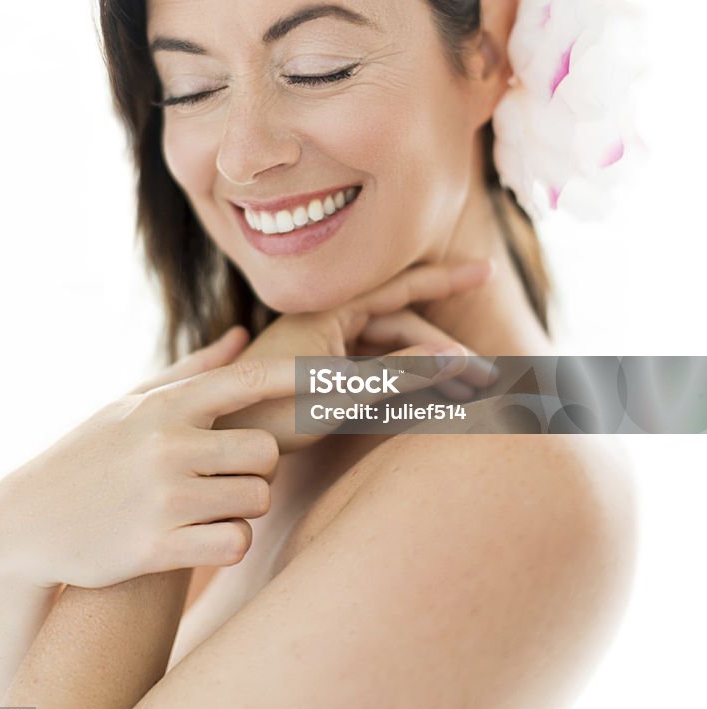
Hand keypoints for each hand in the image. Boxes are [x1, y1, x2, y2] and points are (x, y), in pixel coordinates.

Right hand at [0, 326, 284, 589]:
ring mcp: (163, 497)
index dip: (301, 378)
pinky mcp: (157, 547)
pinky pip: (235, 542)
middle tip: (233, 475)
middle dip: (260, 469)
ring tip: (208, 504)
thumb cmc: (92, 453)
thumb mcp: (132, 402)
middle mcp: (167, 445)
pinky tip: (205, 536)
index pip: (250, 380)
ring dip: (244, 507)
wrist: (29, 521)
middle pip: (267, 454)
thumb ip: (194, 371)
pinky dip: (230, 542)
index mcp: (166, 405)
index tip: (337, 378)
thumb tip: (242, 333)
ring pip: (256, 499)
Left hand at [212, 258, 497, 451]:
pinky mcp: (320, 377)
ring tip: (468, 395)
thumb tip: (459, 359)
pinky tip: (430, 401)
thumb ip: (401, 374)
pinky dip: (403, 385)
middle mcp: (331, 321)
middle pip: (402, 328)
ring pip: (390, 352)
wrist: (219, 437)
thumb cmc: (271, 411)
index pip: (404, 287)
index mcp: (333, 308)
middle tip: (488, 378)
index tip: (489, 271)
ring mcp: (325, 349)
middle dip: (446, 351)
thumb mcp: (342, 391)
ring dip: (428, 371)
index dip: (448, 279)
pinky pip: (373, 372)